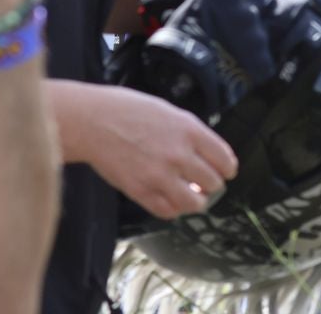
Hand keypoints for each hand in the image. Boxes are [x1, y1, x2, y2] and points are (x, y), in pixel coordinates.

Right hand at [78, 87, 237, 218]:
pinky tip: (171, 202)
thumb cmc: (126, 109)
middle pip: (213, 183)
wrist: (92, 121)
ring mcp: (160, 175)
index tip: (226, 172)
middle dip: (212, 185)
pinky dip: (173, 210)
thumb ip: (188, 133)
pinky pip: (167, 212)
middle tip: (206, 184)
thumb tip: (203, 153)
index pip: (224, 159)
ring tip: (192, 197)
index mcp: (189, 130)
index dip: (228, 169)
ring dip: (196, 201)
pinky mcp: (141, 191)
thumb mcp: (167, 111)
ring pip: (194, 203)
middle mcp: (179, 154)